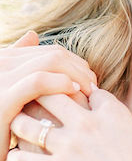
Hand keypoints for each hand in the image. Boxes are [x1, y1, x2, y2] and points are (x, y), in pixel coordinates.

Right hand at [1, 31, 95, 160]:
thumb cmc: (1, 126)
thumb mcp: (9, 91)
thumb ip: (20, 65)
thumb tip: (32, 34)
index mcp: (3, 60)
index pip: (50, 52)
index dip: (75, 64)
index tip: (89, 80)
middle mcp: (1, 64)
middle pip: (53, 54)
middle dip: (79, 68)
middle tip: (93, 86)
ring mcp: (1, 79)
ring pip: (50, 61)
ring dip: (76, 74)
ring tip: (89, 90)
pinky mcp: (3, 98)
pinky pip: (38, 81)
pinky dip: (60, 83)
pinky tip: (75, 92)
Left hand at [8, 89, 131, 160]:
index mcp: (114, 114)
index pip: (91, 92)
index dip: (83, 91)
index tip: (76, 93)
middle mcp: (88, 124)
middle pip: (55, 96)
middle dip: (44, 93)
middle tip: (33, 96)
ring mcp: (70, 146)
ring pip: (33, 125)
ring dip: (22, 121)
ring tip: (15, 122)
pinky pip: (27, 160)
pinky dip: (17, 157)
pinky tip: (12, 157)